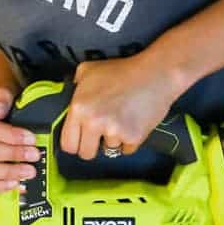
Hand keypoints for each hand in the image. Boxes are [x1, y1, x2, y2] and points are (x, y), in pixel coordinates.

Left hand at [59, 57, 185, 159]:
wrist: (155, 73)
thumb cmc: (123, 70)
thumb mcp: (88, 70)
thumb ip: (74, 85)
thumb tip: (68, 97)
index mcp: (79, 108)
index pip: (68, 144)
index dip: (74, 143)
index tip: (80, 140)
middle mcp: (94, 122)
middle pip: (86, 154)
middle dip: (92, 146)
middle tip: (101, 134)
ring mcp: (114, 131)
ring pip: (108, 150)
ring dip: (114, 140)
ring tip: (121, 119)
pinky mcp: (133, 137)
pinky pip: (126, 150)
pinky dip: (129, 141)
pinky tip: (132, 123)